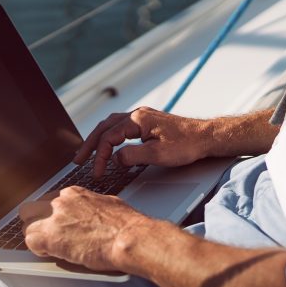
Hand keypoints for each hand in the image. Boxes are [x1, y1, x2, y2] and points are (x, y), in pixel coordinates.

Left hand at [19, 187, 147, 271]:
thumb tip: (92, 213)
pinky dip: (38, 249)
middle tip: (45, 234)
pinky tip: (49, 253)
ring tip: (47, 247)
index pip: (49, 201)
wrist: (128, 237)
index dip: (50, 215)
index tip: (55, 224)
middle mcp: (61, 202)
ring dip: (35, 236)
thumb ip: (92, 207)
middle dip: (35, 222)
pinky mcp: (50, 237)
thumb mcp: (108, 204)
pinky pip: (30, 242)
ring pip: (27, 224)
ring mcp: (54, 218)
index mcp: (74, 194)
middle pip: (32, 209)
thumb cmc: (126, 225)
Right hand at [74, 107, 209, 176]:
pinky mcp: (148, 123)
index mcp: (138, 119)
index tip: (96, 171)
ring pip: (112, 125)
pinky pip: (122, 127)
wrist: (207, 137)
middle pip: (105, 127)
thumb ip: (132, 156)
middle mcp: (138, 114)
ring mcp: (143, 117)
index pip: (109, 137)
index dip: (99, 156)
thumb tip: (115, 159)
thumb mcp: (158, 154)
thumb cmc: (187, 145)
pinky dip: (111, 136)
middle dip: (90, 145)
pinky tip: (109, 145)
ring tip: (88, 153)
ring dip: (99, 139)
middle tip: (78, 161)